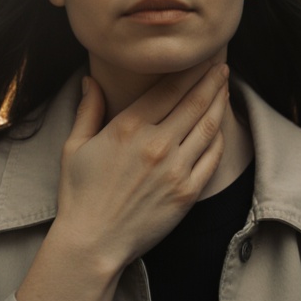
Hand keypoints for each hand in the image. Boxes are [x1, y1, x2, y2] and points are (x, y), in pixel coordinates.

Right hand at [52, 62, 229, 272]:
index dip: (191, 68)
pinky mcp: (187, 193)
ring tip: (225, 87)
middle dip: (212, 78)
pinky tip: (221, 125)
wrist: (92, 244)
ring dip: (220, 102)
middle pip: (195, 101)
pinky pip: (212, 157)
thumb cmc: (79, 196)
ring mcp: (175, 169)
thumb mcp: (74, 147)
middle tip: (222, 63)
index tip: (202, 56)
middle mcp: (156, 144)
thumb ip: (88, 110)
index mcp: (128, 128)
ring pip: (208, 125)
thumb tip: (91, 79)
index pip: (170, 87)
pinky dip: (219, 137)